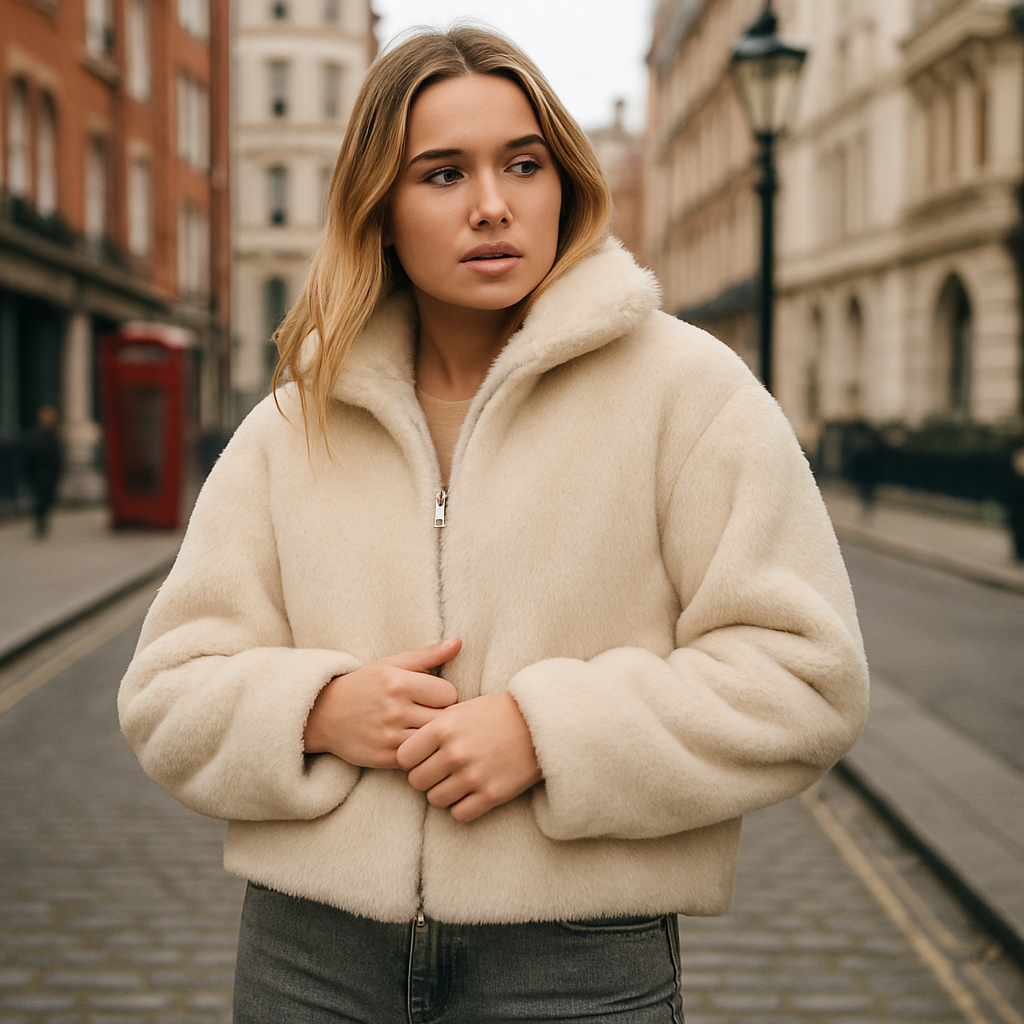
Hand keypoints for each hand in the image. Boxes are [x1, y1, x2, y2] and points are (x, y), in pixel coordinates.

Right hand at [303, 639, 460, 767]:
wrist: (324, 713)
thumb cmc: (365, 684)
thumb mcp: (392, 664)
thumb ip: (428, 654)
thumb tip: (460, 642)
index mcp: (399, 683)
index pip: (449, 694)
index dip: (446, 696)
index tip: (436, 698)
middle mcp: (394, 710)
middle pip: (444, 719)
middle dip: (443, 718)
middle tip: (434, 715)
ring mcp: (388, 736)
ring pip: (432, 741)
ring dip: (432, 737)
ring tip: (425, 730)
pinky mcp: (383, 757)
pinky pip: (417, 758)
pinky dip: (418, 752)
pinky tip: (412, 744)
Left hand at [396, 693, 542, 822]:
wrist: (540, 724)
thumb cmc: (498, 714)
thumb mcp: (461, 709)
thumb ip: (434, 728)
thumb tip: (409, 751)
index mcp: (444, 727)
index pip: (404, 757)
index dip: (412, 759)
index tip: (423, 758)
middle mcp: (455, 752)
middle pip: (417, 781)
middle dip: (426, 778)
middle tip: (441, 771)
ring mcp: (473, 775)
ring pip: (435, 800)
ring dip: (443, 793)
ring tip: (457, 781)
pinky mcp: (491, 794)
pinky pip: (459, 814)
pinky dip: (462, 807)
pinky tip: (471, 793)